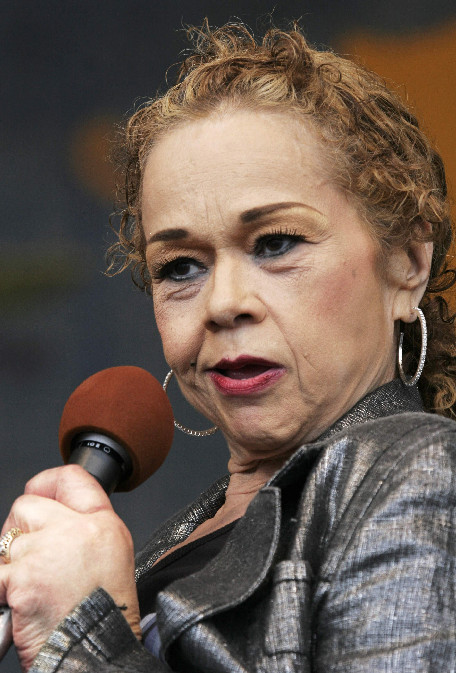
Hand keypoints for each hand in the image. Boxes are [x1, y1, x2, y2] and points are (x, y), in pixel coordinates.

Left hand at [0, 465, 140, 671]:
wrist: (95, 654)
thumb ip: (85, 531)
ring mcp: (48, 552)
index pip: (72, 480)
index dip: (47, 483)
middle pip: (28, 505)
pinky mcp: (23, 578)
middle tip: (27, 556)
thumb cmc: (103, 616)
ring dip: (10, 563)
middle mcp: (78, 531)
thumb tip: (50, 517)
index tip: (37, 492)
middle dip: (19, 529)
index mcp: (104, 524)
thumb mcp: (111, 559)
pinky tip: (17, 602)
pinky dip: (1, 590)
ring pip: (6, 540)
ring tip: (29, 587)